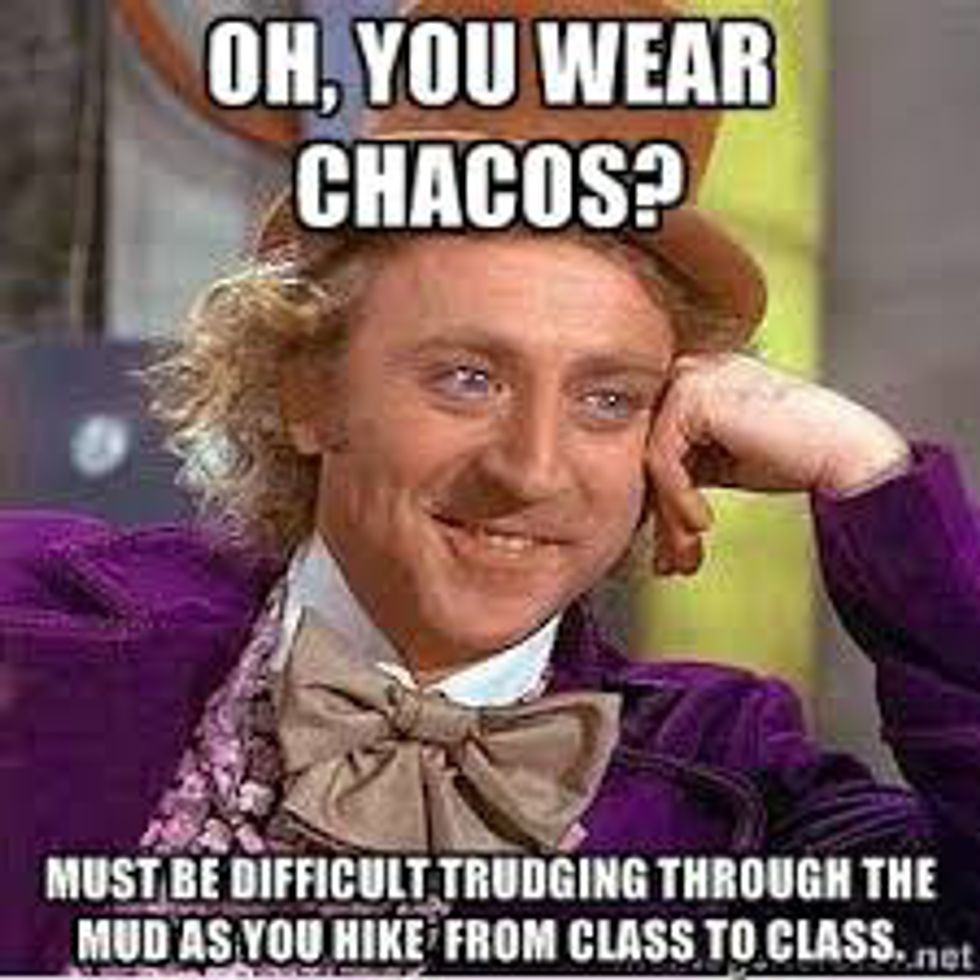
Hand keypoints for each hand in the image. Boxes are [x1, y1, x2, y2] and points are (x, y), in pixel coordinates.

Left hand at [645, 353, 911, 575]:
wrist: (845, 453)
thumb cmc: (796, 458)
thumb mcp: (723, 462)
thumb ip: (684, 466)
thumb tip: (643, 505)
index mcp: (698, 380)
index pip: (656, 444)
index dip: (660, 501)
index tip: (672, 547)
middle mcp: (691, 370)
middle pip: (648, 451)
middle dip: (660, 515)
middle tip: (673, 563)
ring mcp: (690, 376)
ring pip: (651, 459)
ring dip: (669, 516)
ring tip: (688, 553)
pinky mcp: (692, 393)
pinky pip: (663, 456)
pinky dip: (678, 498)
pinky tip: (703, 522)